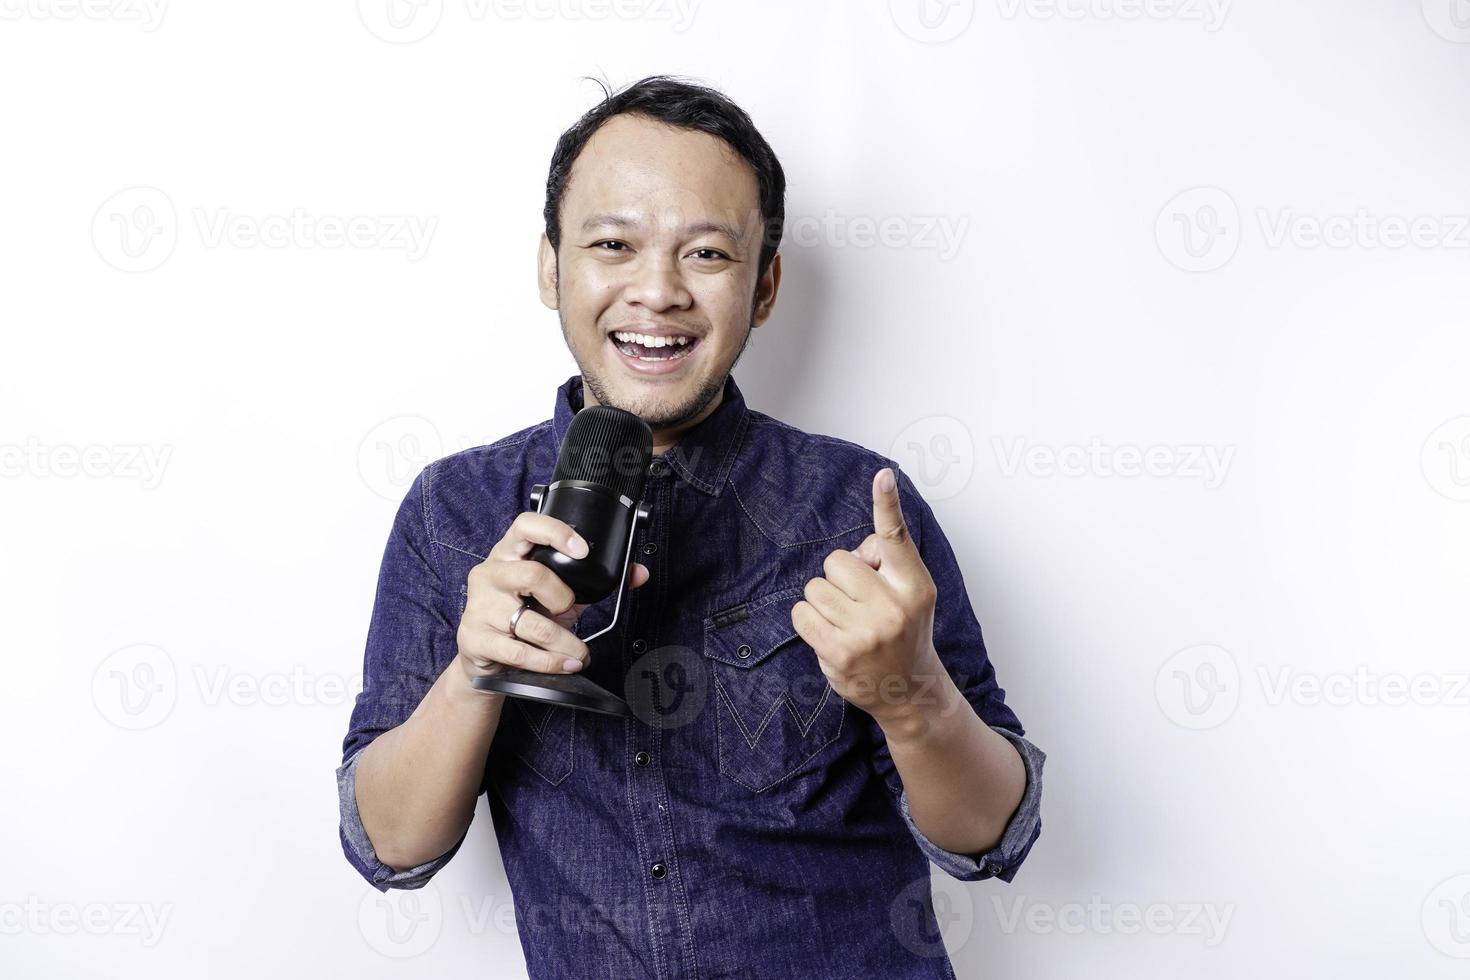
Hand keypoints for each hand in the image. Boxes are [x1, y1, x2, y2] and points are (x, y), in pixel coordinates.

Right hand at [456, 510, 649, 680]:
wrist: (487, 658)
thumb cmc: (523, 617)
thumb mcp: (557, 596)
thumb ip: (592, 584)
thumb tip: (638, 573)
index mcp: (509, 554)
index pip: (526, 526)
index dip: (555, 532)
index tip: (582, 550)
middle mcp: (490, 574)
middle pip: (532, 574)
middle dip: (562, 598)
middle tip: (569, 610)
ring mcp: (479, 606)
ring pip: (530, 622)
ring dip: (564, 643)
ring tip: (578, 653)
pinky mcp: (474, 638)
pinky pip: (519, 652)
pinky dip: (549, 662)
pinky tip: (564, 664)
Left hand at [791, 467, 944, 724]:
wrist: (910, 690)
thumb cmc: (905, 632)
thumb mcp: (913, 594)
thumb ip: (889, 565)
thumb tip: (858, 550)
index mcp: (915, 587)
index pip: (895, 538)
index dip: (887, 504)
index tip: (883, 475)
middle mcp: (893, 608)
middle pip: (837, 560)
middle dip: (840, 576)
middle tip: (858, 601)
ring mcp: (865, 633)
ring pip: (814, 587)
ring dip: (823, 600)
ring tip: (846, 620)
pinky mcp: (838, 653)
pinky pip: (801, 614)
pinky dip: (808, 620)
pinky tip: (829, 633)